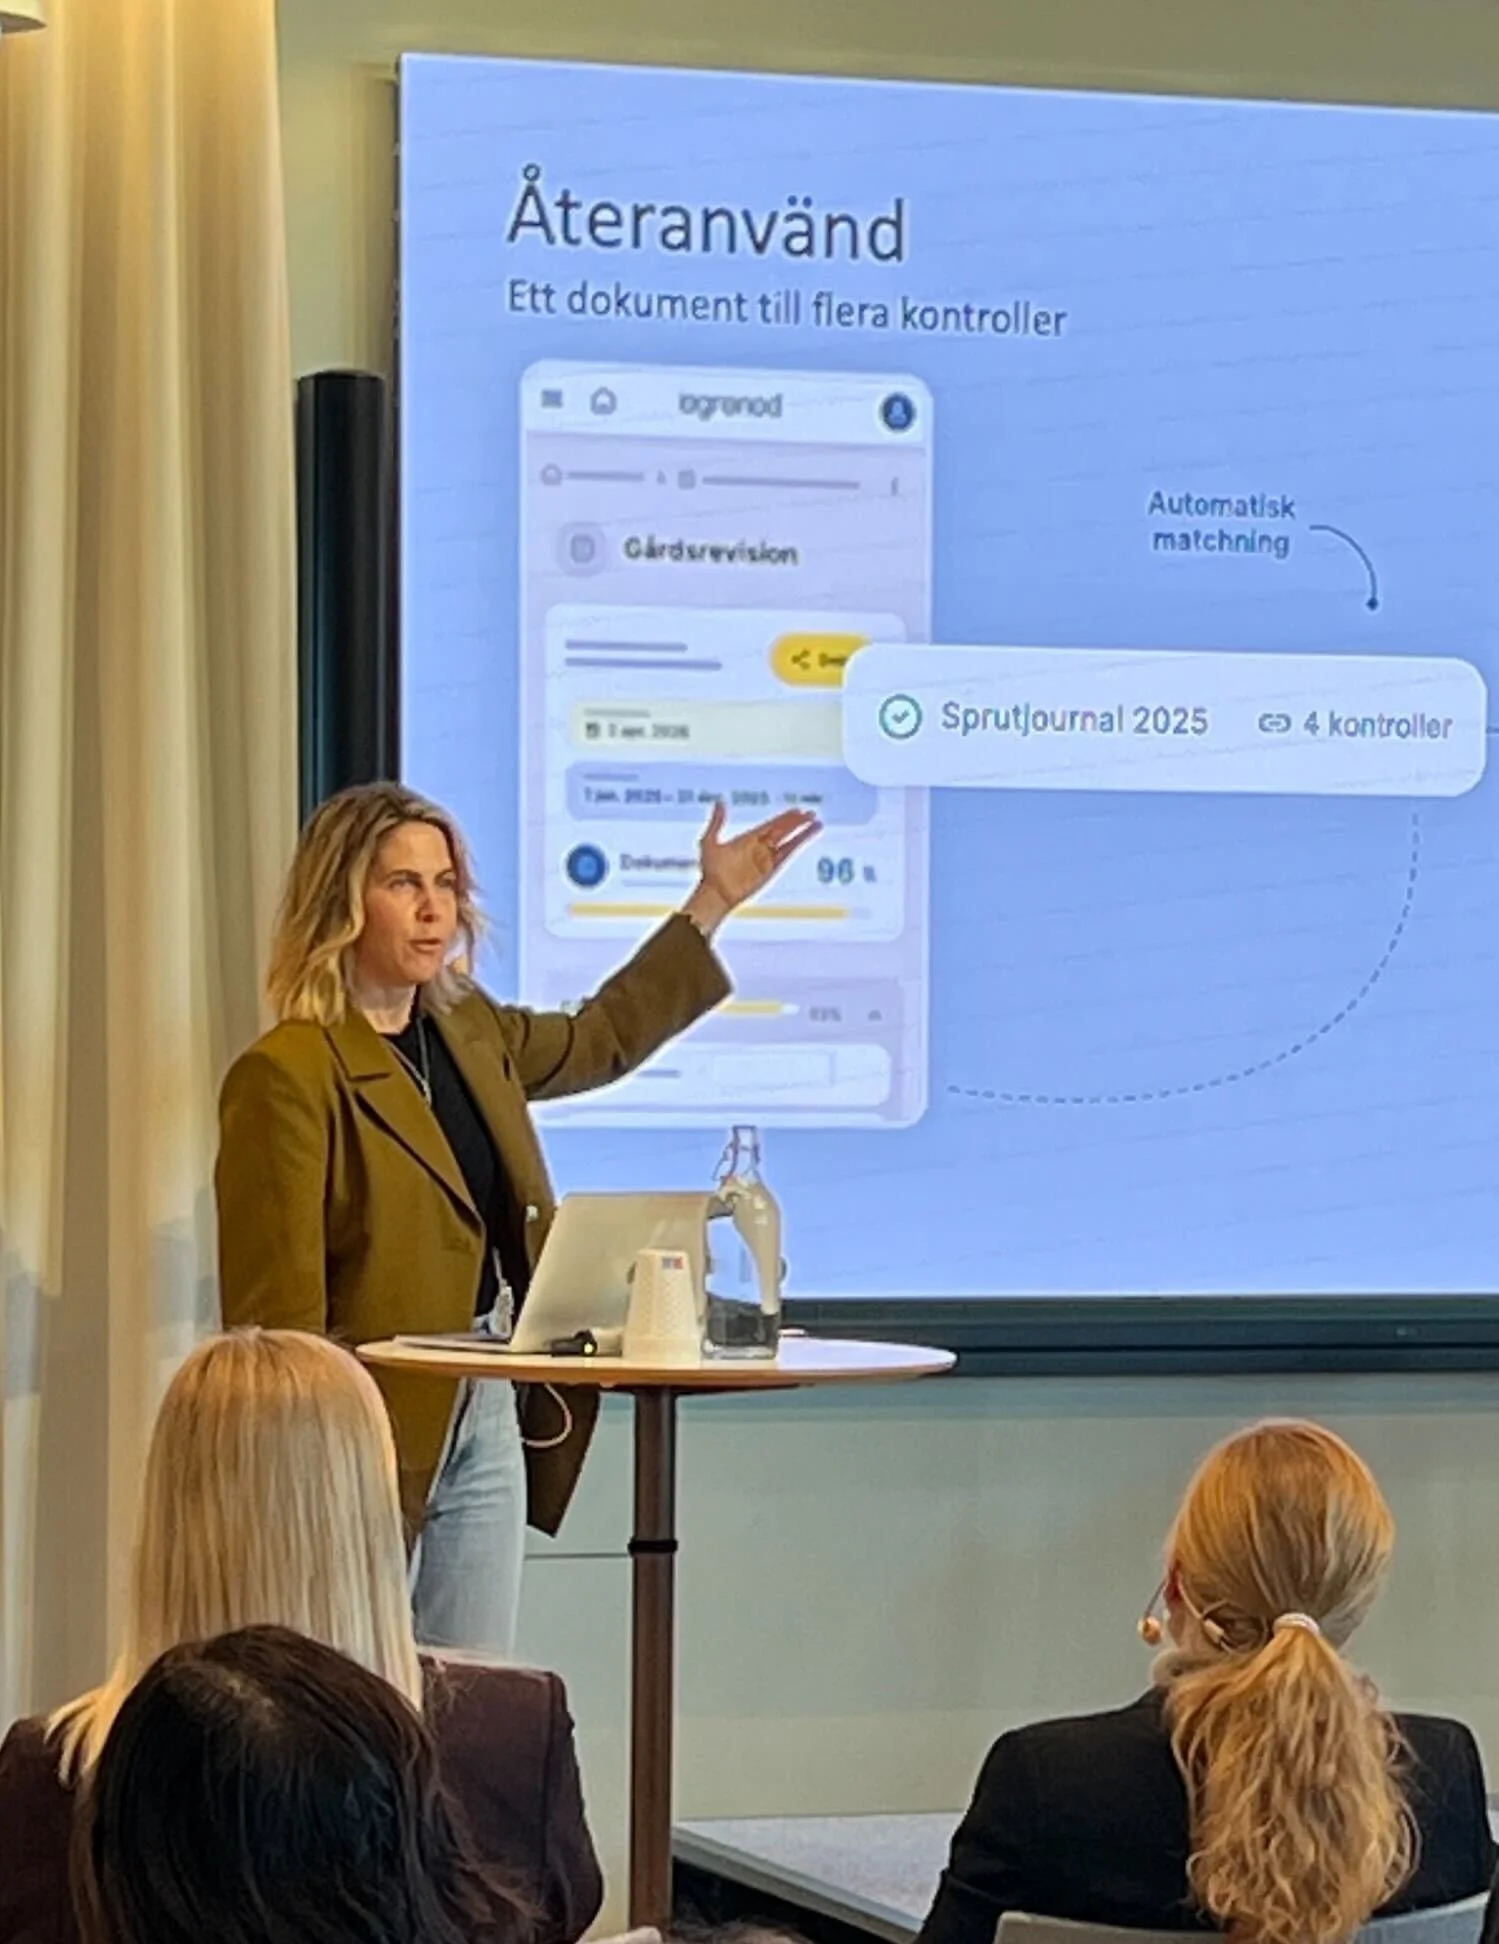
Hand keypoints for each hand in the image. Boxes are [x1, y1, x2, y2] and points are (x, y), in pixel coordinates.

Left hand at [683, 803, 820, 934]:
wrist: (717, 893)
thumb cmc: (711, 871)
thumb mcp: (709, 842)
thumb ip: (717, 822)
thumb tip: (720, 802)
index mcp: (747, 839)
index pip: (770, 825)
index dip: (784, 818)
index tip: (796, 810)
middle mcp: (759, 848)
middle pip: (783, 831)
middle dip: (796, 822)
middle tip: (810, 814)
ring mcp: (766, 858)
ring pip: (788, 841)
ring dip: (802, 831)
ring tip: (815, 822)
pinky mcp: (771, 868)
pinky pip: (788, 853)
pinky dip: (799, 843)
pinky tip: (808, 835)